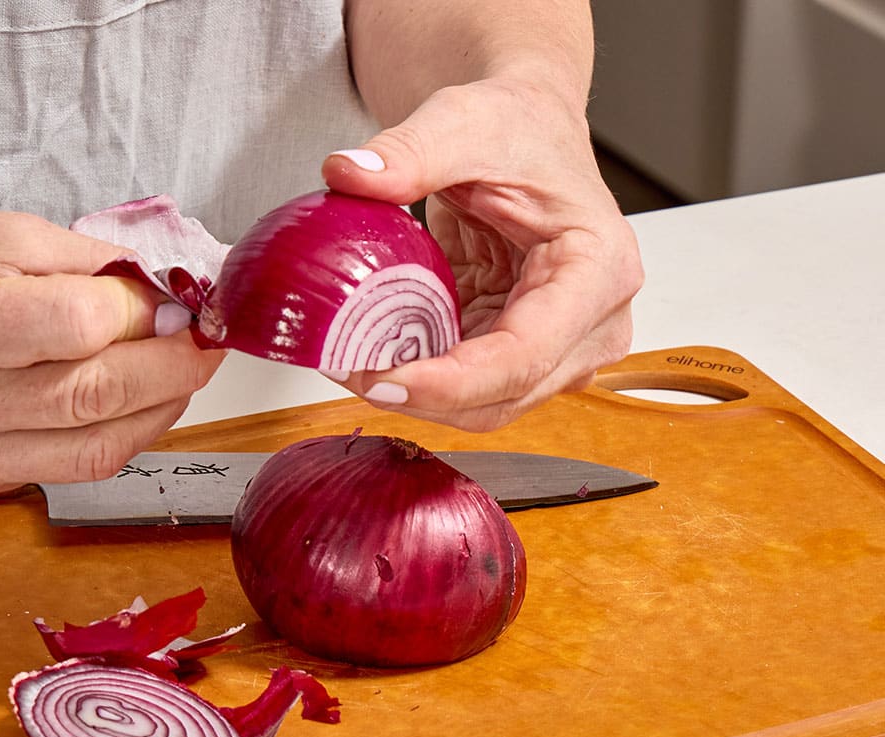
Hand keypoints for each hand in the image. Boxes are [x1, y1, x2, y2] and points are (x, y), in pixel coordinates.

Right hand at [0, 207, 223, 496]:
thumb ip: (84, 263)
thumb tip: (163, 294)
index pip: (77, 327)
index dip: (141, 313)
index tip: (172, 300)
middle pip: (95, 396)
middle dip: (173, 367)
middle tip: (206, 342)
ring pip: (93, 448)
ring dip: (158, 409)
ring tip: (180, 372)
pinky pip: (67, 467)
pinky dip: (112, 433)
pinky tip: (128, 400)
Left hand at [322, 77, 643, 430]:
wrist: (525, 130)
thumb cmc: (517, 127)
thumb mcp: (462, 123)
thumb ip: (409, 151)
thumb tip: (347, 174)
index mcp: (599, 270)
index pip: (525, 355)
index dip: (450, 382)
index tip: (380, 378)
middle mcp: (593, 323)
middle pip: (503, 396)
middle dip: (421, 397)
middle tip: (345, 369)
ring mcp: (562, 348)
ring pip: (485, 406)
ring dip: (415, 396)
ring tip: (350, 364)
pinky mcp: (524, 354)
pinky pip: (469, 389)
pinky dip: (419, 382)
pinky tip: (373, 356)